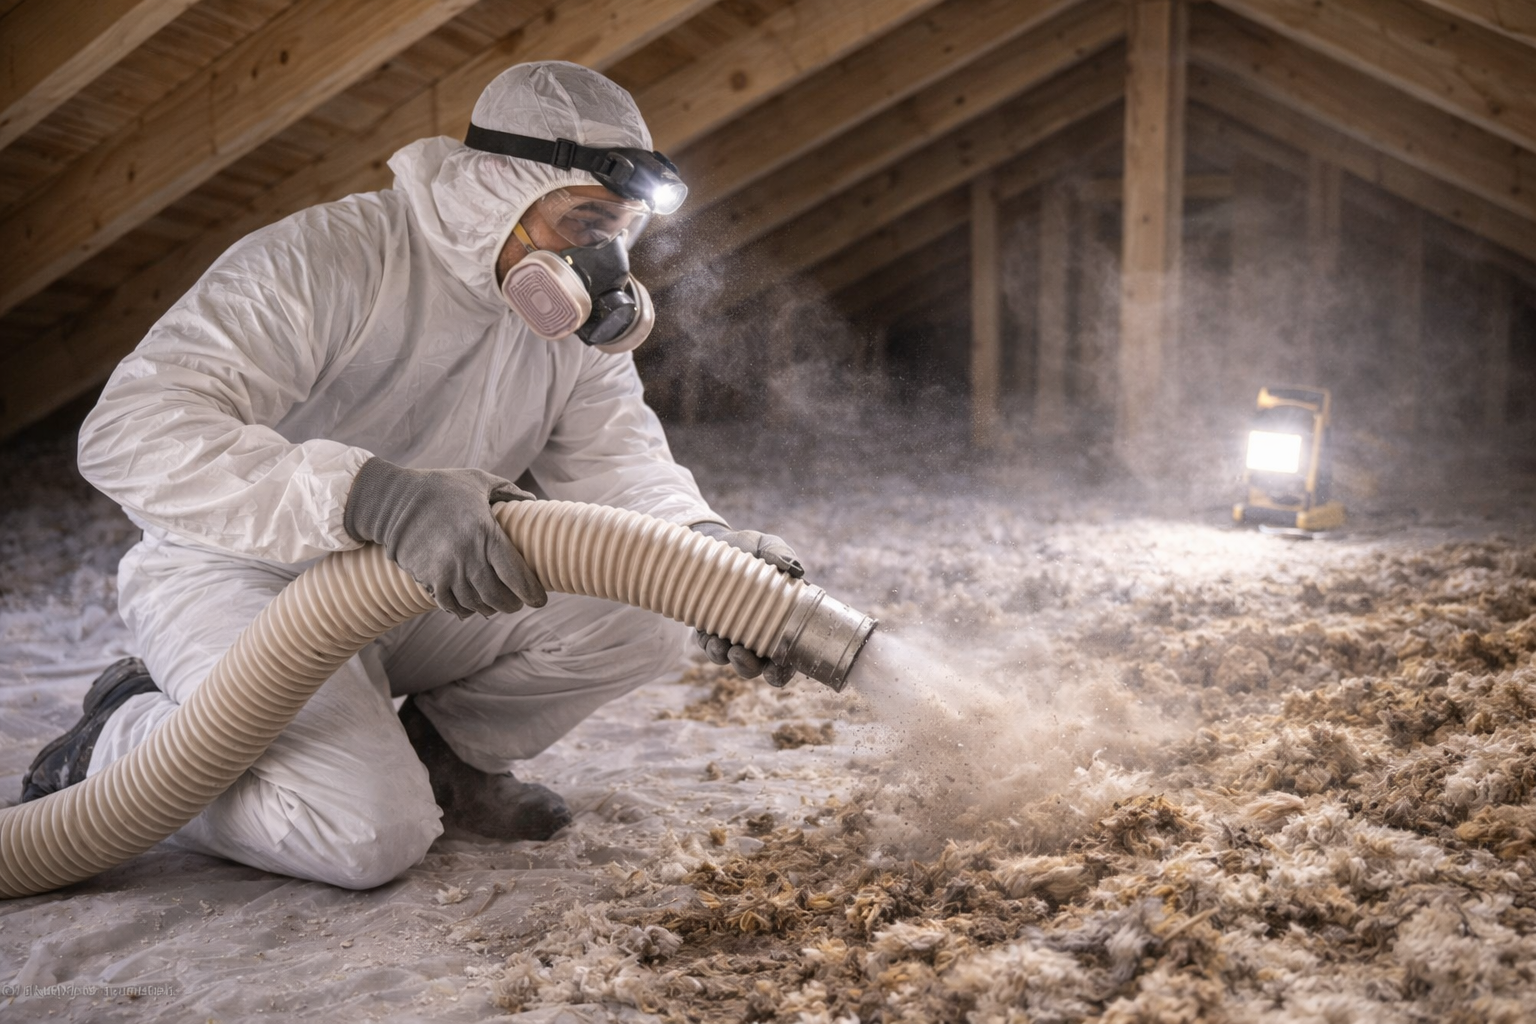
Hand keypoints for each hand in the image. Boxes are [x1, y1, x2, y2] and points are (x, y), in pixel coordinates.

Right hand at [344, 458, 546, 617]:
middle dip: (512, 604)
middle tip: (518, 603)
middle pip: (498, 596)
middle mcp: (467, 556)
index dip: (531, 592)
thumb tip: (532, 502)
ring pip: (476, 604)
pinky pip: (451, 605)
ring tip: (495, 605)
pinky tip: (471, 607)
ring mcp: (446, 571)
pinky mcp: (427, 579)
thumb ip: (508, 491)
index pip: (516, 575)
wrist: (393, 500)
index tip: (540, 600)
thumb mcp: (477, 479)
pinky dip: (465, 609)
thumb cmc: (440, 486)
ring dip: (489, 608)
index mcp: (485, 532)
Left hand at [691, 523, 802, 686]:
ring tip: (724, 649)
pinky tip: (708, 637)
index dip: (784, 668)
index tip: (777, 669)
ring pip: (732, 658)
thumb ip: (780, 553)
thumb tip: (795, 568)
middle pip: (759, 664)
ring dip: (728, 659)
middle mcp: (758, 631)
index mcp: (782, 617)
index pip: (788, 652)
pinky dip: (709, 646)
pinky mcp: (709, 626)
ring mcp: (733, 631)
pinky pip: (709, 645)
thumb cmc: (749, 547)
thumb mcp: (766, 545)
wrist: (713, 542)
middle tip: (742, 658)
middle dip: (751, 668)